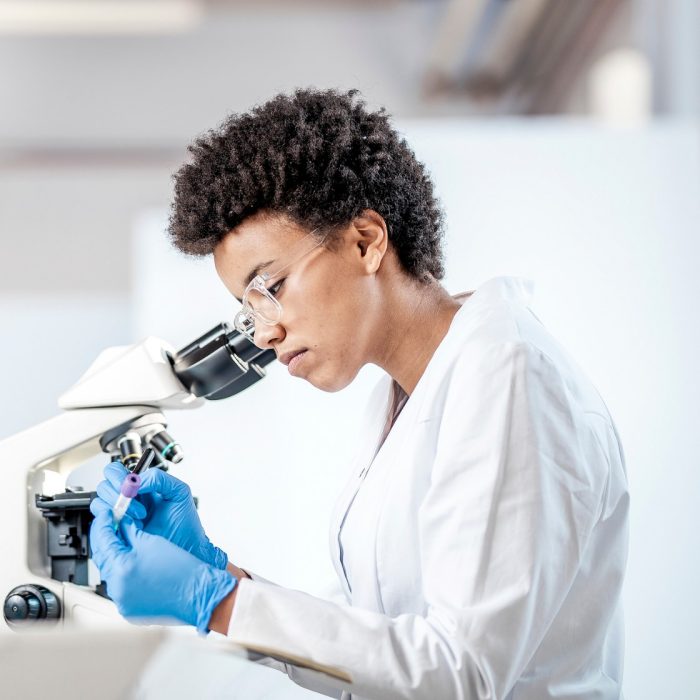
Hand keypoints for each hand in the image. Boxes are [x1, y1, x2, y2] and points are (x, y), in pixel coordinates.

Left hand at [89, 509, 235, 633]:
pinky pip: (119, 587)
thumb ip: (130, 531)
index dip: (104, 522)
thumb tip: (119, 523)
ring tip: (126, 545)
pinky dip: (123, 573)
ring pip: (110, 572)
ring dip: (115, 556)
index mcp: (121, 568)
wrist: (197, 594)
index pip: (102, 539)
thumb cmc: (182, 569)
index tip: (108, 514)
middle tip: (114, 526)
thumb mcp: (152, 541)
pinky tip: (133, 564)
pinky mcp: (129, 609)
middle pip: (102, 556)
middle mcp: (117, 588)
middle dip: (107, 539)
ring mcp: (122, 601)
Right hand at [91, 462, 227, 569]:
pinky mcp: (117, 532)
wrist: (186, 547)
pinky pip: (101, 523)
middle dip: (117, 494)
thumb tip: (135, 481)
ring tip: (140, 517)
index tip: (129, 486)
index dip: (117, 476)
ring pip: (99, 503)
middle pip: (104, 486)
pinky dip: (112, 522)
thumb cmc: (184, 522)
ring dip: (117, 508)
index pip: (115, 471)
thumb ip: (159, 478)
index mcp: (140, 486)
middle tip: (136, 503)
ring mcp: (121, 516)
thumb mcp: (178, 492)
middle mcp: (127, 499)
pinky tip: (130, 526)